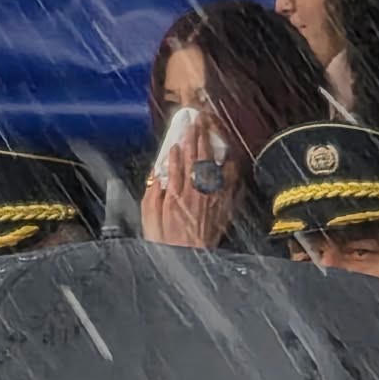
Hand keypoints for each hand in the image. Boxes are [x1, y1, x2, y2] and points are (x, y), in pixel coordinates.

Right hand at [140, 125, 233, 248]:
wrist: (188, 259)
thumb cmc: (166, 240)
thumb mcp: (149, 215)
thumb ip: (153, 191)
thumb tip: (158, 173)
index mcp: (175, 191)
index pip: (179, 158)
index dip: (182, 139)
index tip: (183, 125)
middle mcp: (196, 192)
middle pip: (197, 157)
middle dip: (197, 135)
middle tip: (198, 120)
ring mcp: (211, 198)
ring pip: (213, 166)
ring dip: (212, 147)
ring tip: (211, 131)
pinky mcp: (221, 208)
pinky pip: (229, 184)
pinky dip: (229, 170)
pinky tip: (230, 159)